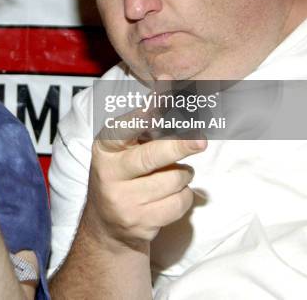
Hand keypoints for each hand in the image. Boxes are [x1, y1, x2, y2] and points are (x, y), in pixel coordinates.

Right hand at [83, 77, 206, 252]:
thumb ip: (146, 119)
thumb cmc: (123, 173)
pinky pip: (179, 203)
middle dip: (179, 146)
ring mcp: (123, 201)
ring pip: (174, 180)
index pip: (124, 128)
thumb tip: (167, 82)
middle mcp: (109, 173)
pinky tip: (170, 195)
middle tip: (202, 141)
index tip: (156, 105)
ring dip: (183, 175)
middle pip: (151, 157)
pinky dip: (184, 196)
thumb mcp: (125, 145)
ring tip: (170, 175)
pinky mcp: (140, 223)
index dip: (142, 117)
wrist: (107, 225)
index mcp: (104, 147)